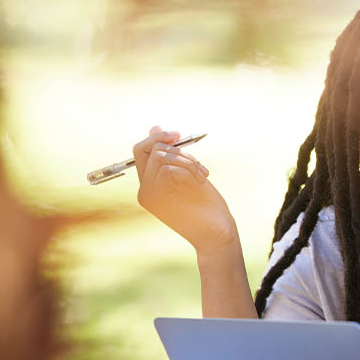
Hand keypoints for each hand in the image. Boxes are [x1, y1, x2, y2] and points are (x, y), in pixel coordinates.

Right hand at [134, 126, 236, 251]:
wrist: (218, 233)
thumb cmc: (207, 205)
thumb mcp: (190, 173)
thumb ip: (173, 155)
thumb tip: (155, 127)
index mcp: (151, 184)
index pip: (141, 150)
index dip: (158, 137)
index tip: (179, 135)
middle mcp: (145, 190)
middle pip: (148, 149)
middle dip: (178, 150)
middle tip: (198, 167)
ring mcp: (148, 195)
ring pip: (160, 156)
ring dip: (186, 160)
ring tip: (201, 176)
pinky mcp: (157, 199)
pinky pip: (166, 168)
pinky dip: (187, 170)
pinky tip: (199, 183)